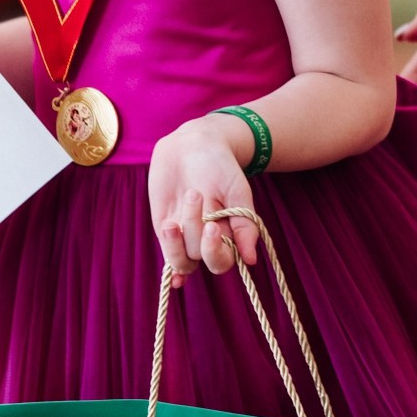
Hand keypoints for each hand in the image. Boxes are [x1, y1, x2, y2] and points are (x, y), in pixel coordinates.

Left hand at [148, 117, 260, 287]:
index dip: (215, 251)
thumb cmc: (220, 167)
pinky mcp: (166, 228)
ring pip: (181, 258)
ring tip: (182, 201)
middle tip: (195, 195)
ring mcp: (184, 237)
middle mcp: (205, 241)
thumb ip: (245, 225)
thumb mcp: (237, 192)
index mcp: (228, 235)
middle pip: (199, 256)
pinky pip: (167, 251)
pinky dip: (169, 266)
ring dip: (177, 238)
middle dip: (195, 229)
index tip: (213, 225)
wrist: (193, 145)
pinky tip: (171, 271)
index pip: (222, 261)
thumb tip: (250, 260)